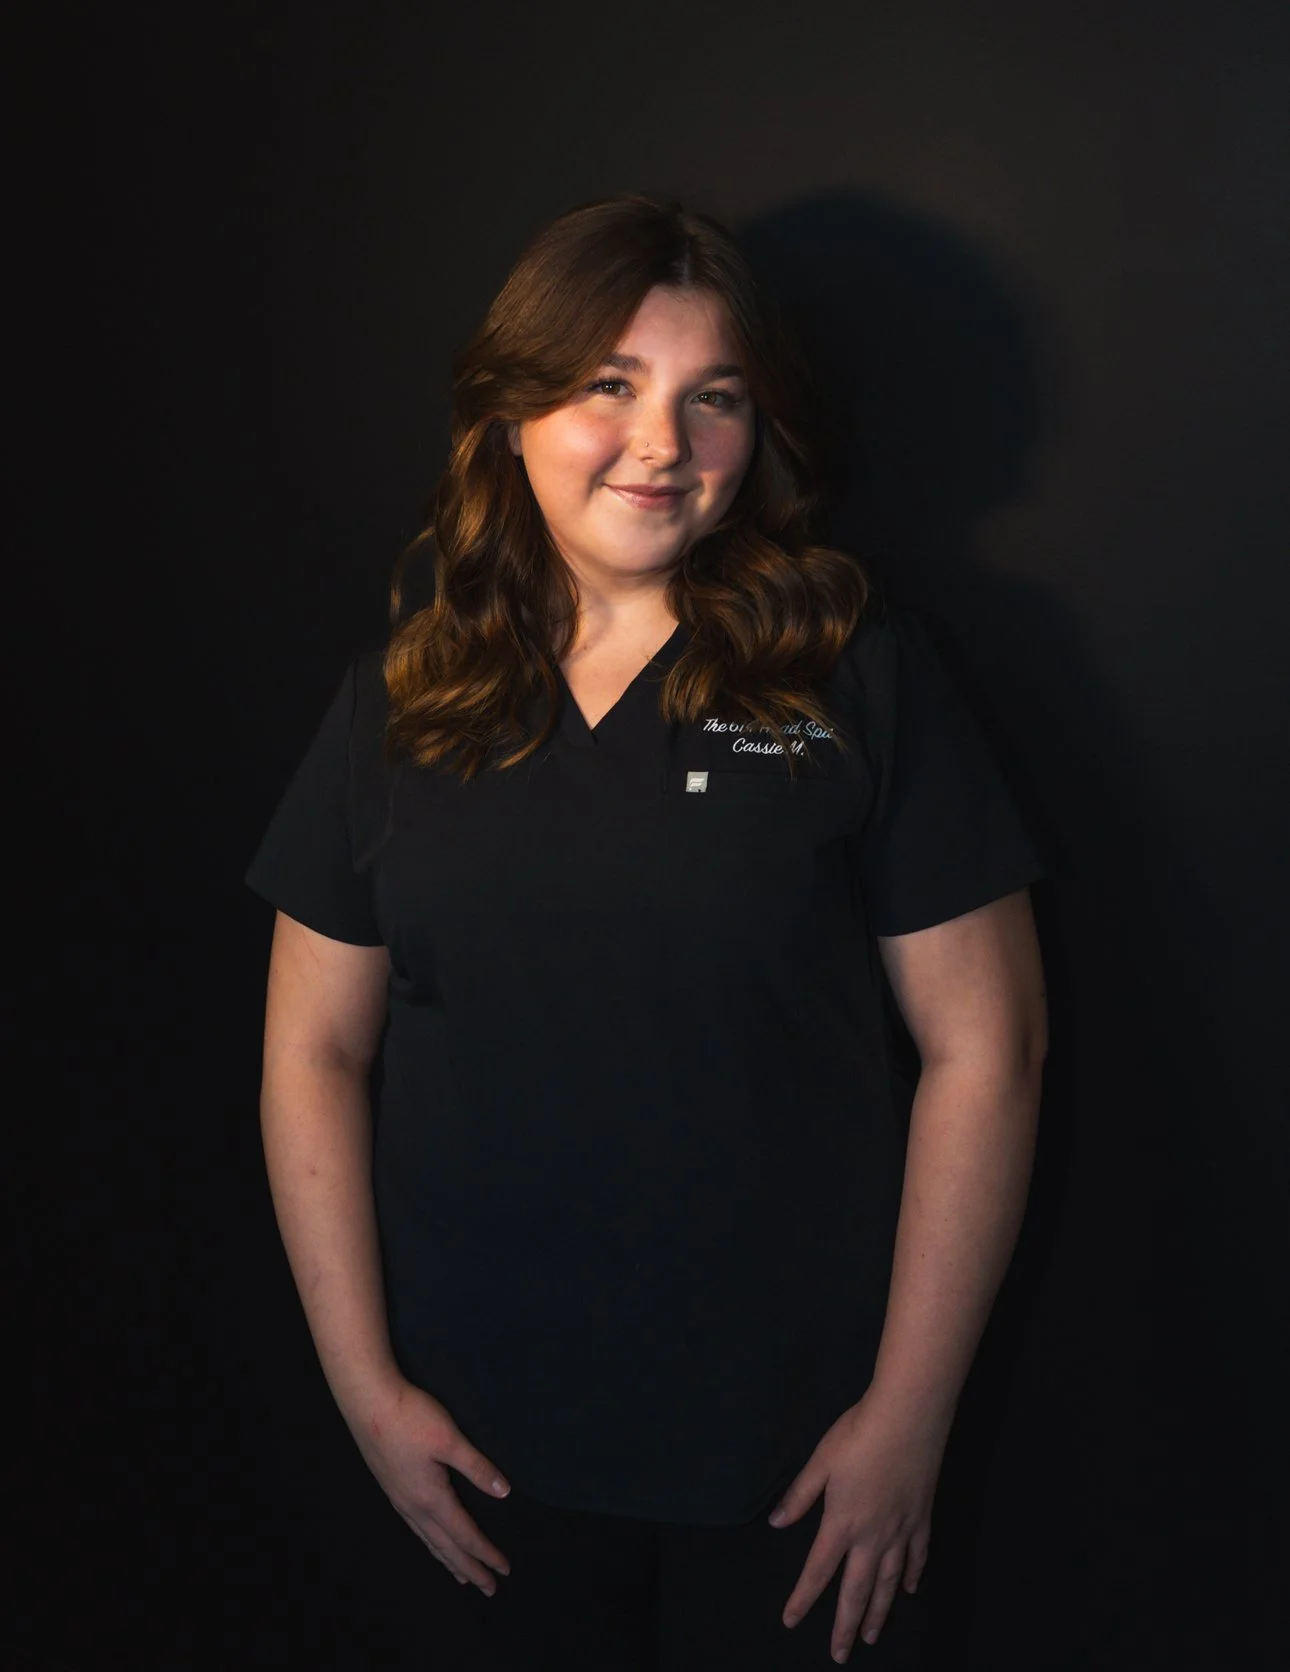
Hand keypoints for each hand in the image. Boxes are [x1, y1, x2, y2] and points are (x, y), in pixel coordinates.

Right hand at [342, 1375, 512, 1594]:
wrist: (367, 1402)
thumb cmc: (410, 1417)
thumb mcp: (449, 1439)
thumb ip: (477, 1467)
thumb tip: (504, 1492)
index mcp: (431, 1497)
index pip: (464, 1534)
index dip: (485, 1553)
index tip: (504, 1569)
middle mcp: (413, 1506)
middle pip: (446, 1546)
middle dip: (469, 1568)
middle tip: (488, 1589)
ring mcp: (399, 1499)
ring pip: (428, 1540)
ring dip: (448, 1560)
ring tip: (461, 1576)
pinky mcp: (391, 1487)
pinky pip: (416, 1528)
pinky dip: (430, 1542)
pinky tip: (431, 1538)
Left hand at [767, 1389, 948, 1662]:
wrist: (908, 1418)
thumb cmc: (857, 1435)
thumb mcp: (820, 1462)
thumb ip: (799, 1496)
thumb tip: (777, 1523)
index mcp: (841, 1524)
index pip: (817, 1571)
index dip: (802, 1598)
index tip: (790, 1620)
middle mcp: (872, 1537)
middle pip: (857, 1591)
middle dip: (845, 1625)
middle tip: (840, 1654)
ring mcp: (901, 1531)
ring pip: (888, 1584)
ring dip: (879, 1613)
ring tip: (872, 1636)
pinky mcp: (922, 1519)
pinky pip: (917, 1557)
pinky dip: (912, 1577)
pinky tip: (909, 1590)